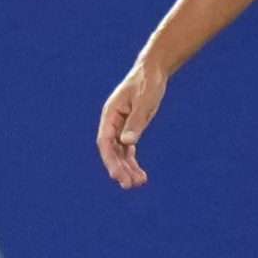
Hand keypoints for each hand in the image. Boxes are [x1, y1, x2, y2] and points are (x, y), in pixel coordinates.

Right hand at [97, 60, 167, 188]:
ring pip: (120, 153)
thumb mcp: (144, 101)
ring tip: (140, 183)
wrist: (152, 72)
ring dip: (127, 168)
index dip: (110, 160)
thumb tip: (127, 143)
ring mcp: (120, 126)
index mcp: (110, 115)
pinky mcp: (129, 128)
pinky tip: (140, 174)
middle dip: (120, 169)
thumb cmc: (148, 83)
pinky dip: (132, 162)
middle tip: (131, 185)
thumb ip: (136, 121)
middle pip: (111, 151)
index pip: (105, 142)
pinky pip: (127, 150)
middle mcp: (112, 123)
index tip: (118, 176)